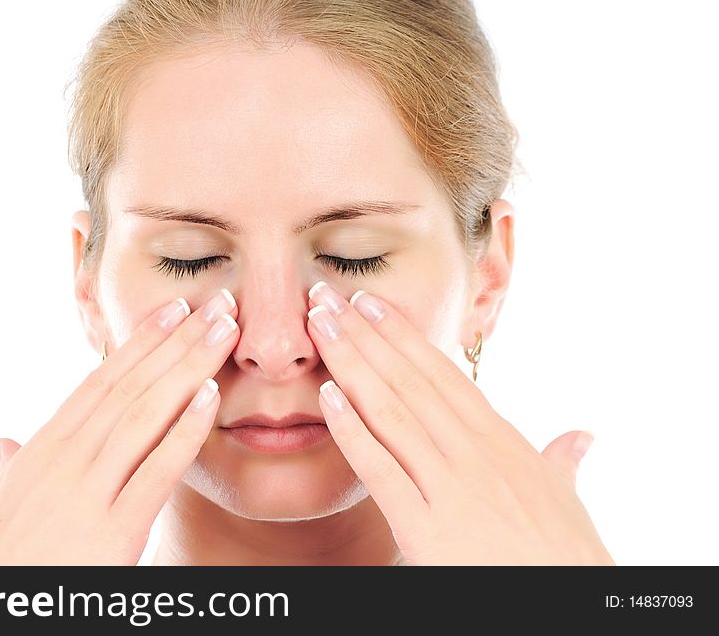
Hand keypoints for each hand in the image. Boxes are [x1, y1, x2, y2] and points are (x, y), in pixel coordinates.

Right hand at [0, 289, 239, 564]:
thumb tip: (3, 441)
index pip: (101, 382)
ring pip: (145, 414)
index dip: (142, 342)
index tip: (174, 309)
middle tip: (218, 302)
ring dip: (190, 367)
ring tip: (225, 331)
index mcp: (44, 448)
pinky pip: (155, 472)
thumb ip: (12, 468)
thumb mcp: (0, 506)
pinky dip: (185, 430)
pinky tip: (212, 397)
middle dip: (178, 341)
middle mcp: (65, 458)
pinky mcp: (112, 531)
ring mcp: (87, 491)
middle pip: (131, 386)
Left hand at [306, 281, 614, 564]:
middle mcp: (474, 452)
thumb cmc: (567, 557)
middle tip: (325, 295)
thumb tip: (580, 436)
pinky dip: (352, 431)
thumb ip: (562, 462)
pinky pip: (382, 470)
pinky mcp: (427, 528)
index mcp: (501, 440)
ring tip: (319, 327)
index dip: (401, 335)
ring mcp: (451, 486)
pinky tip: (326, 398)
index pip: (441, 374)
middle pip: (408, 379)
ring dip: (350, 363)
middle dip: (363, 334)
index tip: (369, 302)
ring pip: (391, 410)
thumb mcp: (565, 500)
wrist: (571, 603)